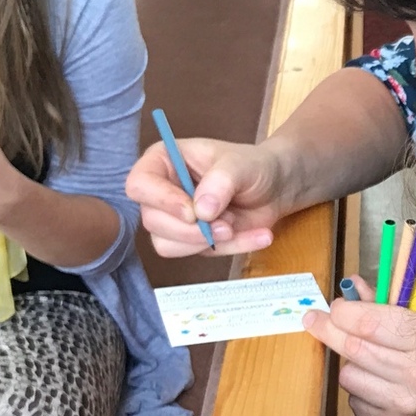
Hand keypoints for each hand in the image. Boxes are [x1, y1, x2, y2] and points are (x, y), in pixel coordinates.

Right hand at [126, 136, 289, 256]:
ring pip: (167, 245)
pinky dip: (229, 249)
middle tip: (225, 224)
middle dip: (190, 230)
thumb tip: (201, 212)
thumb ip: (220, 182)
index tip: (192, 212)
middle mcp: (162, 191)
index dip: (162, 201)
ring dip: (205, 242)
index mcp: (163, 161)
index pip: (139, 184)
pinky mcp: (192, 240)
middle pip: (152, 221)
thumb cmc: (253, 166)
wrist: (276, 187)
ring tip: (235, 226)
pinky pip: (198, 254)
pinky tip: (256, 236)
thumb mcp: (241, 165)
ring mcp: (174, 219)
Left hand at [302, 276, 415, 415]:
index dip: (343, 311)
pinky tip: (383, 386)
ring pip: (348, 376)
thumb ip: (388, 304)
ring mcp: (403, 405)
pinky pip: (355, 402)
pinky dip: (362, 390)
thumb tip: (352, 287)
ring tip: (373, 361)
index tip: (334, 306)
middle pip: (352, 348)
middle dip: (329, 330)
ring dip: (353, 364)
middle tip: (315, 320)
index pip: (369, 323)